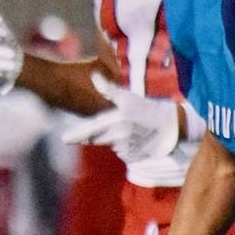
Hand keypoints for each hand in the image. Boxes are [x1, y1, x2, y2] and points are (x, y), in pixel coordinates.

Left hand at [65, 72, 183, 164]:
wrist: (172, 126)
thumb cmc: (148, 109)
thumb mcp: (129, 97)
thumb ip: (109, 89)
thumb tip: (94, 76)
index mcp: (114, 120)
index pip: (89, 129)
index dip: (76, 135)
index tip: (63, 139)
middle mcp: (117, 136)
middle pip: (97, 139)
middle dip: (97, 134)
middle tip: (115, 125)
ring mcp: (124, 148)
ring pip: (110, 146)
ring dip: (113, 140)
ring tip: (129, 130)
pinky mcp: (132, 157)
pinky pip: (121, 153)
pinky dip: (124, 147)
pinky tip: (135, 139)